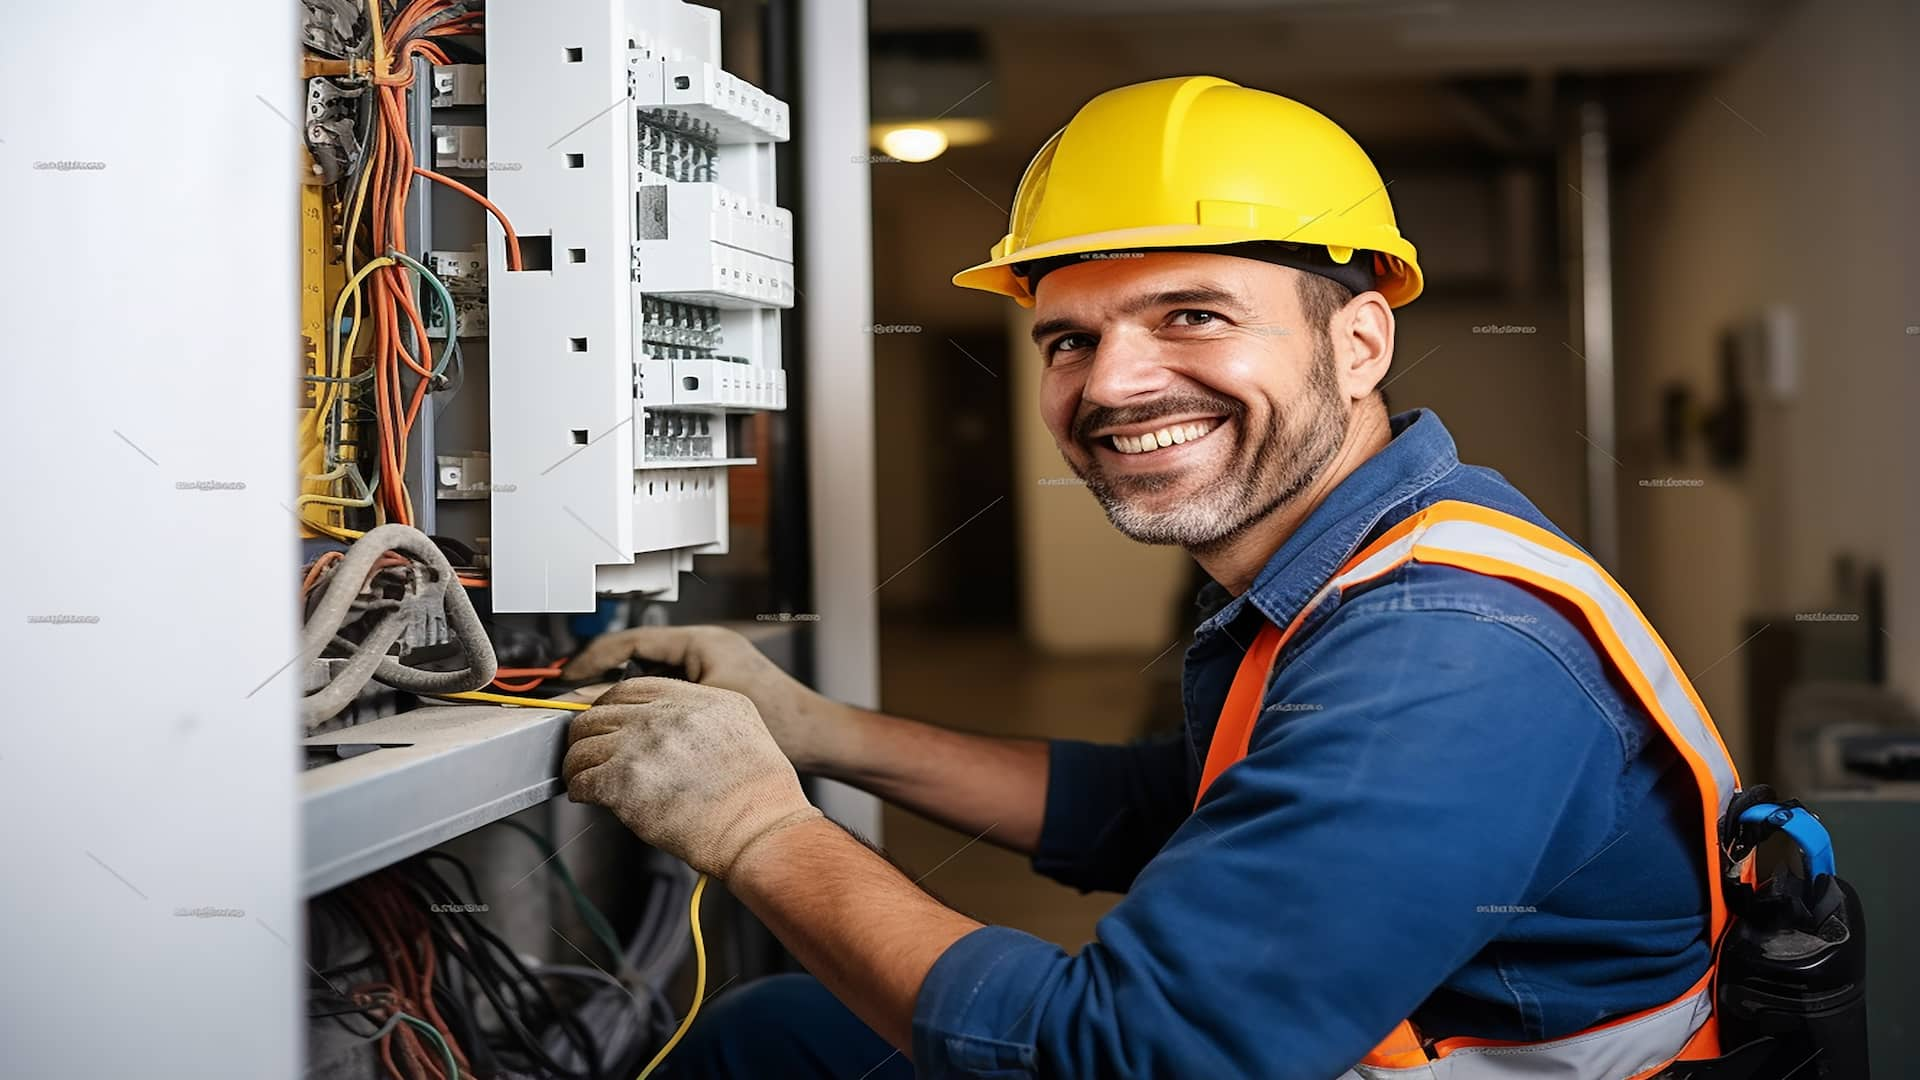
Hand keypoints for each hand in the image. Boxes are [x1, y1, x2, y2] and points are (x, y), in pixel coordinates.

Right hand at [561, 625, 858, 772]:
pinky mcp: (715, 690)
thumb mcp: (705, 713)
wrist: (820, 740)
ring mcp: (710, 668)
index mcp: (702, 642)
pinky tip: (630, 729)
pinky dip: (645, 707)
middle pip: (637, 656)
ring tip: (594, 717)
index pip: (633, 640)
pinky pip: (667, 692)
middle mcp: (705, 648)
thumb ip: (651, 709)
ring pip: (650, 676)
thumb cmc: (782, 722)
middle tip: (571, 699)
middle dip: (603, 677)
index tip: (567, 678)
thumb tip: (601, 711)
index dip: (594, 659)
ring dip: (623, 694)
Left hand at [563, 677, 822, 879]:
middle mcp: (667, 715)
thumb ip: (699, 715)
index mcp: (697, 698)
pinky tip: (587, 796)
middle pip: (599, 712)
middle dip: (588, 733)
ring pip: (583, 745)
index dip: (609, 705)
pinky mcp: (624, 781)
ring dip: (578, 762)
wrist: (757, 828)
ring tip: (583, 776)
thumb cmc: (758, 793)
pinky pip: (582, 780)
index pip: (631, 688)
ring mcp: (643, 745)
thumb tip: (660, 726)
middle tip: (587, 750)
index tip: (605, 720)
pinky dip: (578, 789)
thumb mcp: (741, 727)